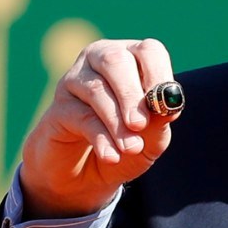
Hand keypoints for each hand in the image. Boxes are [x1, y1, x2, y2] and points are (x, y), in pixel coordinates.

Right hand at [19, 38, 179, 218]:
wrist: (88, 175)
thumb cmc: (127, 145)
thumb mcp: (152, 137)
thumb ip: (161, 120)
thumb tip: (169, 106)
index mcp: (133, 59)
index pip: (148, 51)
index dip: (159, 74)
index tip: (167, 104)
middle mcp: (101, 60)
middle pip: (115, 61)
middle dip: (131, 94)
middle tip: (140, 124)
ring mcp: (76, 81)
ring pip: (96, 90)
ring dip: (116, 122)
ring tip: (131, 148)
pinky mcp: (58, 108)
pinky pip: (81, 117)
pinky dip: (100, 138)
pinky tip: (112, 156)